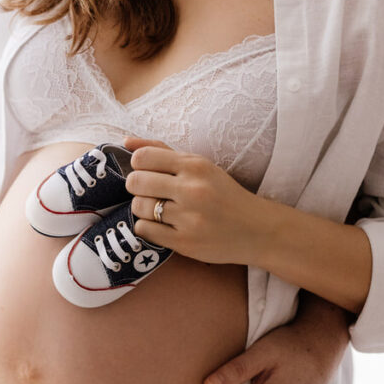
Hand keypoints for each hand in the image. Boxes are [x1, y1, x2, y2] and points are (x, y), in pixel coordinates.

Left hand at [122, 136, 268, 265]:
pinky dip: (148, 227)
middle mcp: (191, 190)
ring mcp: (188, 218)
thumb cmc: (224, 194)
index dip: (138, 166)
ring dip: (143, 208)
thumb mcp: (200, 166)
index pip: (143, 158)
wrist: (257, 230)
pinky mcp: (184, 242)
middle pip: (135, 182)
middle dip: (137, 187)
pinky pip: (144, 230)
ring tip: (159, 210)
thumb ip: (163, 152)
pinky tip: (163, 225)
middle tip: (150, 193)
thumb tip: (126, 141)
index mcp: (195, 166)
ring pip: (138, 207)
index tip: (148, 173)